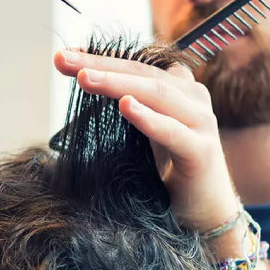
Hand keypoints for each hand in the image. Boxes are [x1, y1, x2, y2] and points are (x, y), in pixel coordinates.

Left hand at [55, 49, 240, 231]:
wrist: (205, 213)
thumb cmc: (169, 169)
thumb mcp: (143, 131)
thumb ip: (127, 104)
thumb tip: (87, 79)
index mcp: (177, 88)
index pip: (134, 64)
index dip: (100, 57)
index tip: (64, 56)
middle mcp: (193, 97)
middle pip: (142, 73)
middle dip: (101, 65)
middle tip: (64, 60)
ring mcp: (201, 122)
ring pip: (156, 93)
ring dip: (118, 84)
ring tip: (86, 78)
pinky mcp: (202, 151)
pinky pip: (172, 131)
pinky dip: (148, 118)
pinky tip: (126, 107)